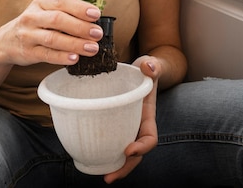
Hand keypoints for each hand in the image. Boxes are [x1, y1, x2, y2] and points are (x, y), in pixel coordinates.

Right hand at [0, 0, 103, 66]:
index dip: (79, 7)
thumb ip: (65, 13)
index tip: (96, 14)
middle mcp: (32, 17)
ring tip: (93, 48)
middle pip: (58, 20)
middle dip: (80, 27)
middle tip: (97, 33)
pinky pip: (47, 55)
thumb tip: (94, 19)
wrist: (5, 42)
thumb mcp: (44, 12)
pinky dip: (62, 57)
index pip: (61, 2)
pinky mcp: (28, 52)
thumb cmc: (34, 24)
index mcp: (40, 3)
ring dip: (75, 43)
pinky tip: (75, 58)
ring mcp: (29, 35)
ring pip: (53, 38)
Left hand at [103, 56, 158, 183]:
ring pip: (123, 153)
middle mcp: (138, 126)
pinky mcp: (113, 124)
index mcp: (148, 116)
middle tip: (110, 176)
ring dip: (114, 166)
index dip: (142, 147)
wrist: (142, 71)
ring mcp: (126, 127)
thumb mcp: (151, 65)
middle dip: (125, 167)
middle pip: (135, 154)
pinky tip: (90, 157)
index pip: (149, 138)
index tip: (128, 149)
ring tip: (103, 175)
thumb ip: (152, 66)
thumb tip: (148, 67)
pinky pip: (110, 141)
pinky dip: (103, 151)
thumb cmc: (147, 70)